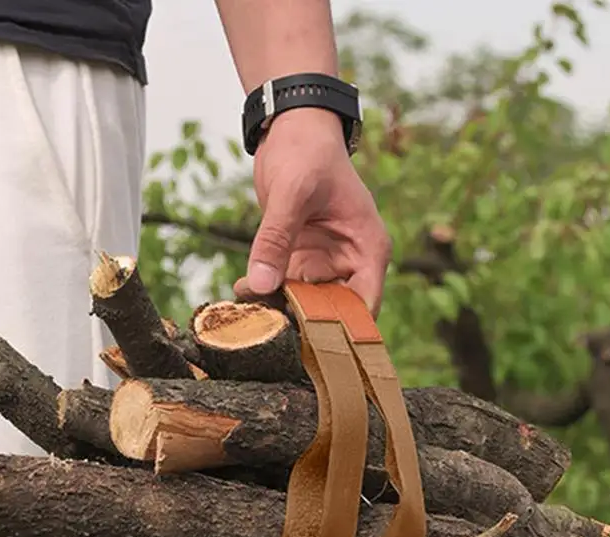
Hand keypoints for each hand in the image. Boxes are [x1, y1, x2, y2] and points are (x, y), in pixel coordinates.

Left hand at [235, 108, 391, 315]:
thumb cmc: (307, 150)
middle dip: (303, 322)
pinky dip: (266, 291)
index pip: (364, 307)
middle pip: (334, 312)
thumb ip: (275, 239)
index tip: (307, 338)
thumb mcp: (291, 193)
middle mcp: (351, 263)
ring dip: (280, 309)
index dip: (341, 328)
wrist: (292, 126)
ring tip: (249, 311)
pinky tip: (242, 292)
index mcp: (368, 250)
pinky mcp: (300, 260)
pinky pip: (285, 286)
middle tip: (268, 327)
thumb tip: (259, 284)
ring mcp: (325, 264)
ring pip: (306, 303)